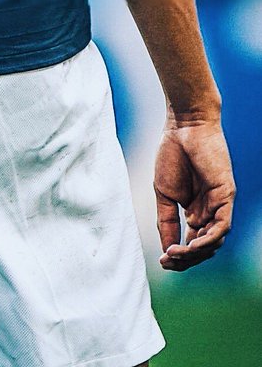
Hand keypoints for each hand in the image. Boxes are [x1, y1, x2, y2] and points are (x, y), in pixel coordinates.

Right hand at [154, 117, 234, 270]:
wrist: (183, 126)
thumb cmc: (173, 154)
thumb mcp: (164, 194)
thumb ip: (167, 222)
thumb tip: (167, 251)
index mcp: (195, 211)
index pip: (192, 244)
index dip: (179, 257)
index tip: (162, 261)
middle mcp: (209, 211)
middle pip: (203, 248)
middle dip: (186, 260)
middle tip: (167, 261)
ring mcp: (219, 205)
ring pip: (214, 241)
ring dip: (195, 253)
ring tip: (175, 253)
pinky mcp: (226, 196)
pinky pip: (221, 226)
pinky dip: (207, 239)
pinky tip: (190, 243)